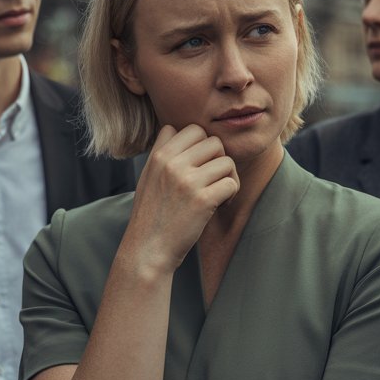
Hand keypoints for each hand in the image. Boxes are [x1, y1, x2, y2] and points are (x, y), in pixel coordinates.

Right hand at [122, 124, 238, 273]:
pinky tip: (219, 205)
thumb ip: (163, 153)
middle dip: (218, 160)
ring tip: (217, 193)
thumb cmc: (151, 215)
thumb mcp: (149, 176)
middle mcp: (172, 164)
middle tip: (212, 179)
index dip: (201, 146)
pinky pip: (231, 183)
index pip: (193, 129)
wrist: (147, 249)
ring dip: (228, 177)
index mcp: (159, 155)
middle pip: (214, 142)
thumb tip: (181, 131)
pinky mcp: (203, 200)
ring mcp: (187, 181)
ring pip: (227, 161)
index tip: (198, 165)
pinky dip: (231, 194)